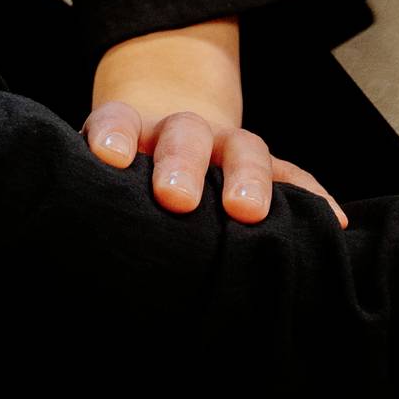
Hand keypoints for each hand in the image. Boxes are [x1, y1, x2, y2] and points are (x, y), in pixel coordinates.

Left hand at [85, 104, 347, 229]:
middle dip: (182, 165)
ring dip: (246, 176)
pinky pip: (292, 175)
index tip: (109, 157)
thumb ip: (94, 210)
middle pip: (184, 135)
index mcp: (130, 133)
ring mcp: (225, 145)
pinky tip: (330, 221)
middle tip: (175, 199)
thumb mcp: (101, 188)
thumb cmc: (124, 187)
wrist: (164, 142)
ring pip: (241, 148)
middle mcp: (180, 132)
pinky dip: (310, 195)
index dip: (114, 135)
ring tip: (247, 211)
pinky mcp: (263, 165)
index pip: (118, 121)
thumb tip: (68, 277)